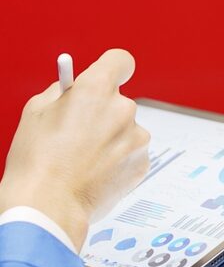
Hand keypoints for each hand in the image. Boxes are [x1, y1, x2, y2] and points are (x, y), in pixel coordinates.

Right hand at [0, 49, 150, 250]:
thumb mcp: (36, 112)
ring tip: (84, 159)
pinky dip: (118, 160)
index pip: (120, 61)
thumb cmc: (37, 161)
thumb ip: (62, 93)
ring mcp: (137, 137)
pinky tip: (95, 173)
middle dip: (103, 113)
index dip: (113, 68)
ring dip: (111, 139)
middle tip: (79, 133)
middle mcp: (123, 109)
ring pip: (126, 130)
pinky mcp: (143, 163)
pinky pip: (131, 154)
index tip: (108, 75)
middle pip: (119, 102)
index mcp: (96, 89)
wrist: (48, 206)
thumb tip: (74, 89)